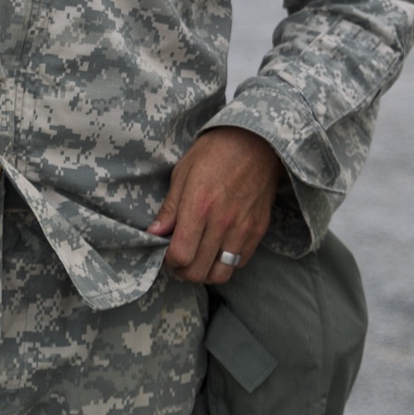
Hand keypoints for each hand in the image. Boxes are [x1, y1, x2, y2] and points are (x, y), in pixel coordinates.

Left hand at [147, 127, 283, 284]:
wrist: (256, 140)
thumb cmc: (215, 151)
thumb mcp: (183, 172)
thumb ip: (170, 207)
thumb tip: (154, 233)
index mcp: (199, 206)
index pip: (180, 255)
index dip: (169, 259)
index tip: (168, 251)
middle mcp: (222, 222)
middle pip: (198, 271)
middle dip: (183, 270)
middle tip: (180, 259)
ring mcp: (243, 228)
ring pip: (221, 274)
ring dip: (205, 272)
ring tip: (199, 258)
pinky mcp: (259, 229)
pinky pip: (240, 262)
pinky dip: (227, 262)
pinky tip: (219, 248)